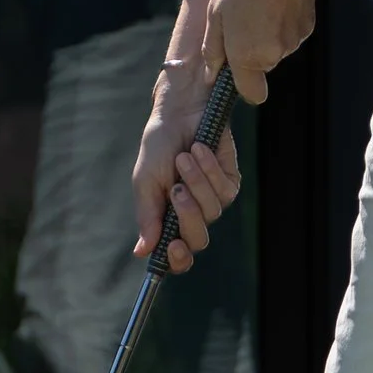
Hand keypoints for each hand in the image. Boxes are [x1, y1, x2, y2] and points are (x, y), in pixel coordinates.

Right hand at [132, 56, 242, 273]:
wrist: (178, 112)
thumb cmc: (159, 147)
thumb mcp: (145, 182)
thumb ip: (147, 217)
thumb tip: (141, 252)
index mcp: (169, 220)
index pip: (178, 256)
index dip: (177, 260)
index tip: (172, 247)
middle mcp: (193, 215)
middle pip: (198, 240)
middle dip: (188, 215)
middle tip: (176, 190)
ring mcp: (213, 201)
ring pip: (212, 212)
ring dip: (196, 182)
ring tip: (184, 157)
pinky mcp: (230, 183)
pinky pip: (225, 190)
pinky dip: (209, 169)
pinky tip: (199, 149)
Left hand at [202, 0, 322, 105]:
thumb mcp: (216, 13)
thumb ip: (213, 49)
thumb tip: (212, 72)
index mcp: (248, 56)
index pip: (252, 94)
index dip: (244, 85)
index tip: (237, 70)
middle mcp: (274, 54)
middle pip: (263, 67)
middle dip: (253, 51)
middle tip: (244, 21)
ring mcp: (294, 42)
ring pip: (277, 49)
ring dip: (268, 35)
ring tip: (260, 6)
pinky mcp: (308, 27)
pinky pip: (290, 35)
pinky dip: (283, 24)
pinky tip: (276, 2)